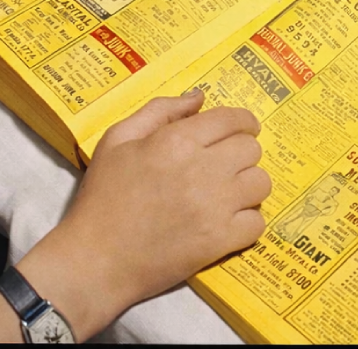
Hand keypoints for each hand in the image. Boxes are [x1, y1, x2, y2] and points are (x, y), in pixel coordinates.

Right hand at [15, 90, 270, 338]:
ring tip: (228, 189)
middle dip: (241, 149)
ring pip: (260, 183)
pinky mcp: (220, 242)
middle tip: (225, 159)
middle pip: (251, 149)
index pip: (232, 119)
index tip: (242, 127)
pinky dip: (247, 218)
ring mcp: (215, 208)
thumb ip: (160, 111)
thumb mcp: (118, 138)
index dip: (242, 120)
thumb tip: (198, 98)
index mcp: (177, 140)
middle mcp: (203, 169)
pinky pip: (257, 221)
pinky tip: (227, 218)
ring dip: (247, 183)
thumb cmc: (104, 195)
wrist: (97, 258)